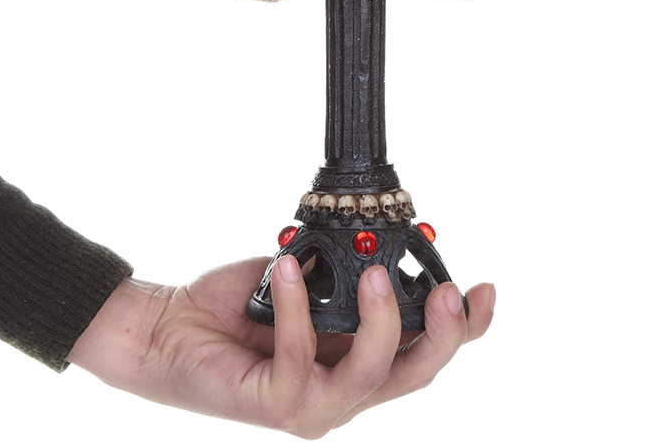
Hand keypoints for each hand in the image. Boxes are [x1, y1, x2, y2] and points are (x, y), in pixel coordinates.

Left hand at [68, 256, 494, 438]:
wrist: (170, 327)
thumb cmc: (238, 305)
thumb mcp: (304, 278)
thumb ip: (341, 274)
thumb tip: (375, 248)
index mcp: (357, 353)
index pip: (423, 348)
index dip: (462, 327)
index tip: (482, 289)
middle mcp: (343, 386)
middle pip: (414, 373)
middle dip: (442, 334)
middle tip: (446, 292)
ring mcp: (312, 403)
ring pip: (369, 376)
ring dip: (379, 322)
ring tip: (373, 273)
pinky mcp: (274, 405)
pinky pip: (299, 358)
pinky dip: (297, 308)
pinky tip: (288, 268)